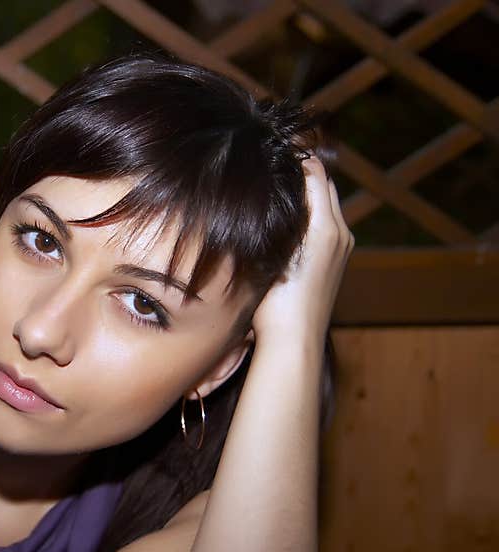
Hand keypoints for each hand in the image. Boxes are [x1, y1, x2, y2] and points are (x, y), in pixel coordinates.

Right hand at [251, 156, 354, 345]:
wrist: (294, 343)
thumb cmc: (278, 303)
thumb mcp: (274, 252)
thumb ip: (282, 214)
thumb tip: (275, 181)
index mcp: (327, 227)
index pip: (315, 173)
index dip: (294, 158)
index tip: (272, 149)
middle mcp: (340, 234)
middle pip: (324, 187)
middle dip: (301, 174)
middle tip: (270, 165)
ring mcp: (340, 250)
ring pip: (324, 206)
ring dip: (305, 194)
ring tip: (275, 188)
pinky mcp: (334, 264)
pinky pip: (324, 225)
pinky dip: (309, 214)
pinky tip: (284, 220)